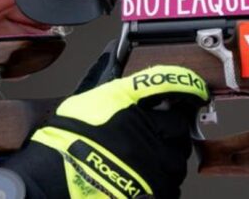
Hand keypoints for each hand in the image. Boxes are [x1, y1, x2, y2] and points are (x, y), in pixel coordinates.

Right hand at [0, 64, 208, 197]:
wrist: (53, 180)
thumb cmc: (63, 142)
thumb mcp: (84, 102)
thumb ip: (109, 88)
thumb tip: (117, 63)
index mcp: (125, 101)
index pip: (166, 82)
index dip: (186, 83)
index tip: (195, 88)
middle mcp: (143, 128)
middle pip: (179, 124)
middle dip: (172, 128)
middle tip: (161, 132)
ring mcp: (151, 160)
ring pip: (177, 157)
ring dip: (168, 156)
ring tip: (146, 159)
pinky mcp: (154, 188)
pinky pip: (171, 184)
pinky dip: (161, 180)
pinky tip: (143, 178)